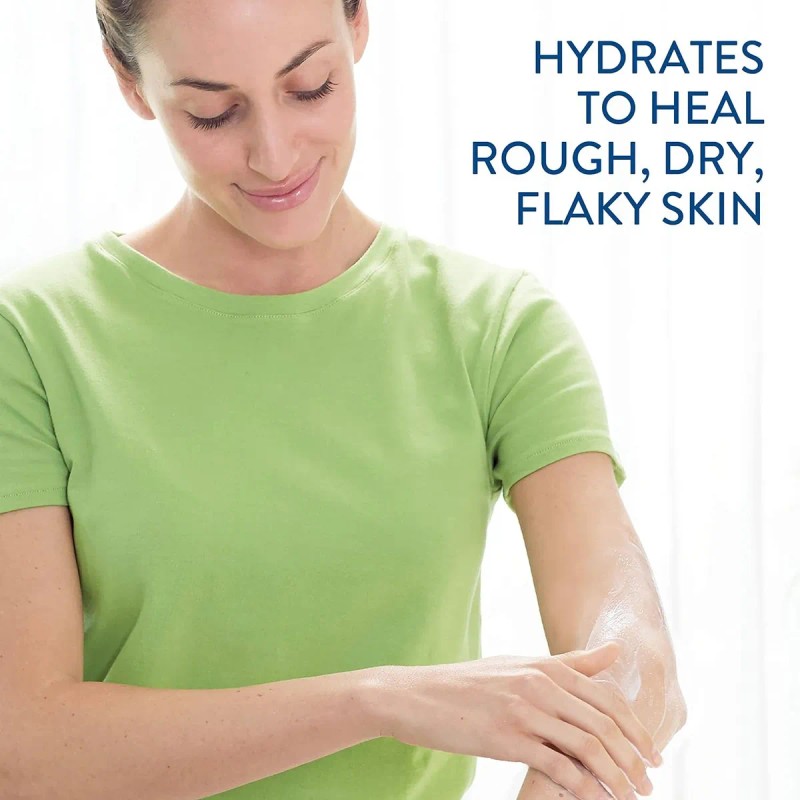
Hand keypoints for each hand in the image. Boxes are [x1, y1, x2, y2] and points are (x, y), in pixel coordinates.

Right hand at [373, 641, 657, 799]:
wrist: (415, 695)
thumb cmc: (469, 683)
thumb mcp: (520, 665)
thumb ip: (570, 662)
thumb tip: (615, 650)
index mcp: (546, 666)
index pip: (608, 698)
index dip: (637, 729)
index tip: (652, 755)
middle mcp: (540, 683)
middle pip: (604, 723)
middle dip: (633, 757)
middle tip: (649, 783)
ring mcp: (524, 710)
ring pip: (588, 745)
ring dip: (616, 776)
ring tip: (630, 796)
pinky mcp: (507, 738)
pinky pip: (558, 766)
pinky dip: (583, 786)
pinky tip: (593, 799)